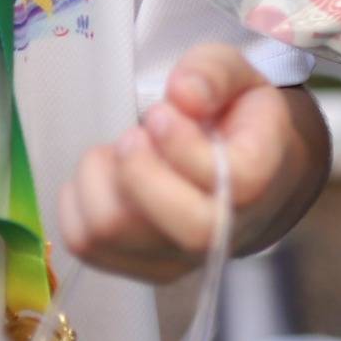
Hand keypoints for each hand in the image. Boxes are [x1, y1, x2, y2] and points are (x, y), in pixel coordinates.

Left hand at [57, 46, 311, 285]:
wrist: (242, 174)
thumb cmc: (237, 121)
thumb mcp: (238, 76)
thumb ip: (214, 71)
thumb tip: (183, 94)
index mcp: (262, 178)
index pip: (235, 184)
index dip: (183, 146)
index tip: (162, 112)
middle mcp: (225, 232)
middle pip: (177, 225)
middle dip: (137, 169)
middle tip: (134, 135)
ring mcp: (179, 258)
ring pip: (113, 229)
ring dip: (101, 176)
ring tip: (121, 151)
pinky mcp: (138, 268)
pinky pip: (84, 241)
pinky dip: (79, 199)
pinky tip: (106, 176)